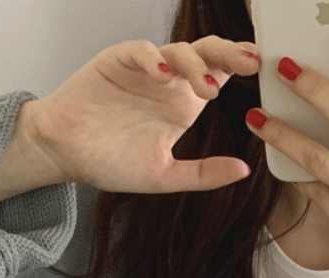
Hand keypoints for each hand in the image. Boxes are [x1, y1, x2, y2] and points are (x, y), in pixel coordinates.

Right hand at [27, 37, 260, 193]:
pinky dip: (152, 57)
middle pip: (207, 55)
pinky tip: (162, 72)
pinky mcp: (116, 61)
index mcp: (183, 105)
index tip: (264, 75)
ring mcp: (143, 69)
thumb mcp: (165, 176)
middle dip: (230, 55)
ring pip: (178, 51)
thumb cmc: (110, 162)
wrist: (64, 153)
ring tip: (206, 89)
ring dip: (196, 65)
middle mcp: (168, 82)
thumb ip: (204, 174)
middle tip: (250, 64)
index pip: (219, 76)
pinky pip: (139, 51)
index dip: (241, 70)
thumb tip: (244, 171)